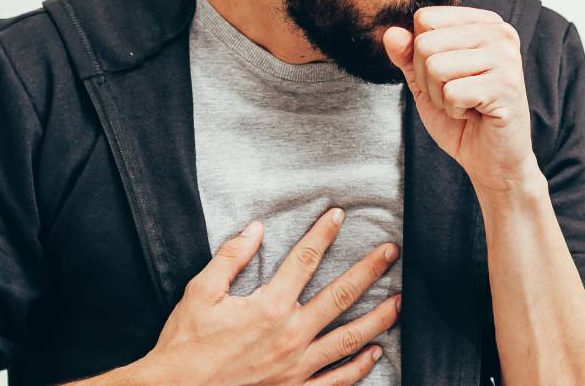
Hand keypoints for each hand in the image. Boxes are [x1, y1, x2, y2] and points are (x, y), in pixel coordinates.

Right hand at [134, 208, 401, 385]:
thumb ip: (231, 257)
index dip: (323, 234)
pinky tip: (376, 352)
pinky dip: (360, 366)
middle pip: (341, 296)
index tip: (339, 214)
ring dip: (379, 318)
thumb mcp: (200, 293)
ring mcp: (297, 368)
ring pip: (350, 338)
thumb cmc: (185, 346)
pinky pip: (338, 380)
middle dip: (370, 270)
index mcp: (268, 307)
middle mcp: (290, 336)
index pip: (304, 260)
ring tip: (400, 301)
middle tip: (392, 251)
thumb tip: (256, 228)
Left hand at [383, 6, 536, 191]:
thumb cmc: (463, 116)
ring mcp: (506, 57)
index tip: (446, 75)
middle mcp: (499, 33)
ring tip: (465, 104)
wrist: (492, 158)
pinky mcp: (506, 85)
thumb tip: (390, 32)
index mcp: (483, 23)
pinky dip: (454, 110)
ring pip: (436, 67)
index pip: (425, 19)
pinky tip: (474, 113)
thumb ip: (407, 55)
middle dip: (428, 79)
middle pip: (426, 43)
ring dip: (440, 97)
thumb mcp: (426, 81)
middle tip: (454, 95)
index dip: (419, 54)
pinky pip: (451, 92)